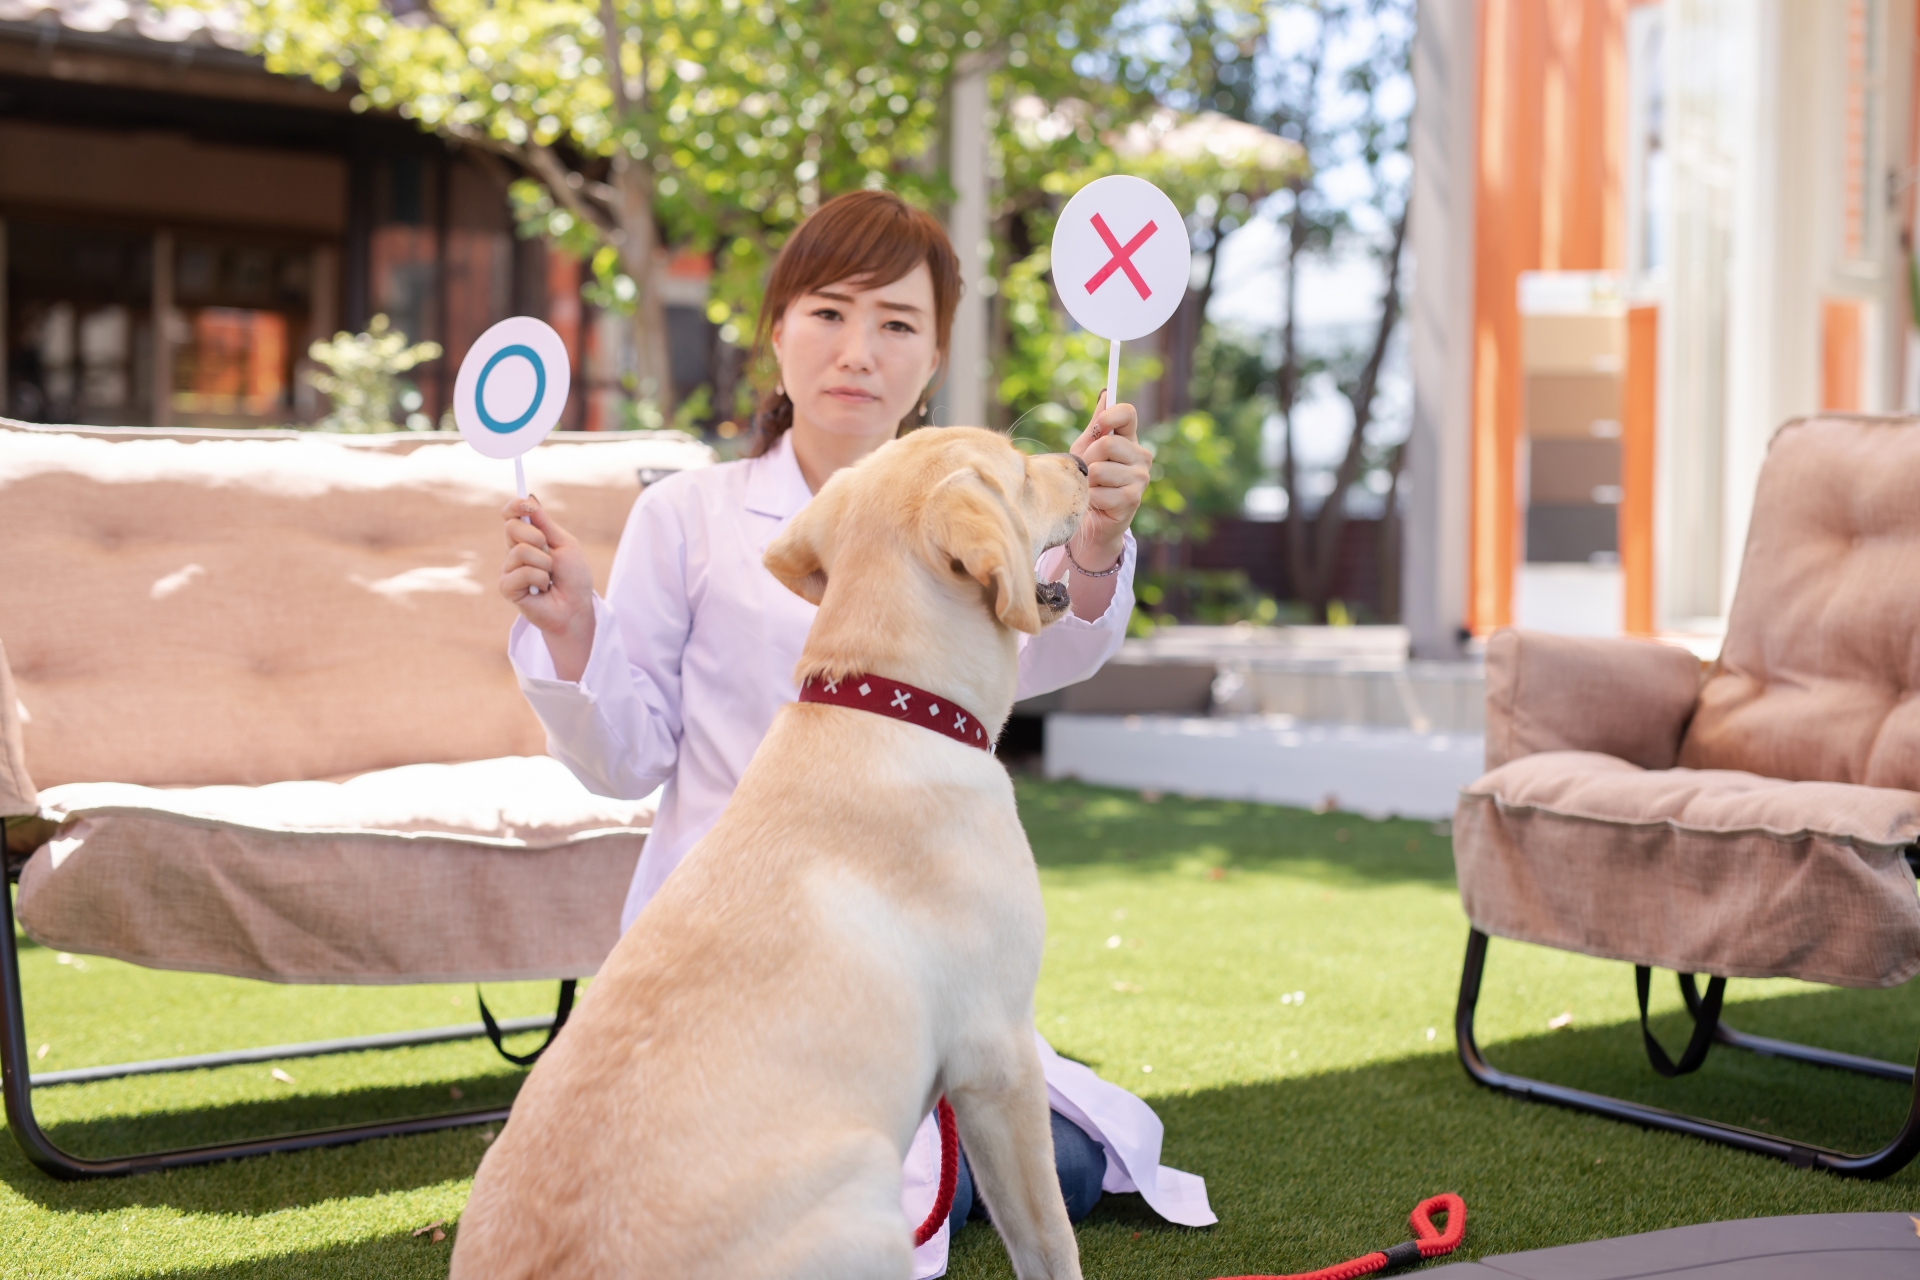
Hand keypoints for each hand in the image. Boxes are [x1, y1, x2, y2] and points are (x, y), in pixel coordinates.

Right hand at [500, 496, 595, 679]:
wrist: (576, 608)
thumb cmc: (573, 578)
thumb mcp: (565, 544)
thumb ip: (545, 524)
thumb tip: (529, 498)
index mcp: (527, 539)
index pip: (510, 516)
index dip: (514, 506)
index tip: (526, 504)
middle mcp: (514, 552)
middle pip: (511, 527)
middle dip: (537, 537)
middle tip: (550, 553)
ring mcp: (508, 570)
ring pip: (519, 551)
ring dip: (544, 563)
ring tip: (550, 577)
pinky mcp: (507, 587)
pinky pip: (522, 572)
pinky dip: (539, 578)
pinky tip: (543, 589)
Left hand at [1066, 392, 1149, 571]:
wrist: (1091, 519)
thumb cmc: (1087, 481)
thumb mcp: (1086, 450)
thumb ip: (1097, 425)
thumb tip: (1105, 394)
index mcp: (1129, 440)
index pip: (1127, 413)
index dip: (1111, 415)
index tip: (1099, 425)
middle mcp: (1141, 456)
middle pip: (1107, 443)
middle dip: (1087, 458)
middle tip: (1086, 471)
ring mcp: (1140, 478)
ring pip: (1100, 470)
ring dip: (1087, 482)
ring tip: (1091, 489)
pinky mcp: (1133, 499)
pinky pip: (1100, 493)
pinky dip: (1090, 499)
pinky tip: (1096, 503)